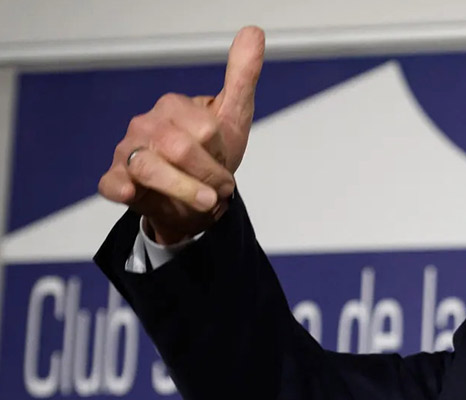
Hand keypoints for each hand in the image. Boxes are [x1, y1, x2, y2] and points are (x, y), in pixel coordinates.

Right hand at [98, 26, 264, 244]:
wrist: (196, 196)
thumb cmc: (211, 154)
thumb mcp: (233, 115)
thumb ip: (242, 76)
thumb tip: (253, 32)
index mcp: (174, 106)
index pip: (206, 129)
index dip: (222, 152)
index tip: (225, 162)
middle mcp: (147, 124)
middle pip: (180, 149)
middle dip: (209, 175)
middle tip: (220, 189)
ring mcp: (129, 151)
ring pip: (150, 168)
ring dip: (185, 189)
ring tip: (208, 202)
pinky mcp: (117, 178)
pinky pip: (112, 182)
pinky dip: (120, 187)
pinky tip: (130, 190)